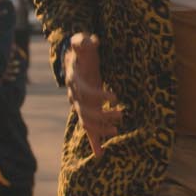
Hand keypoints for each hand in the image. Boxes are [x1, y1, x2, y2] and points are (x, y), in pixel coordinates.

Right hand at [63, 33, 121, 153]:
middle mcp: (75, 97)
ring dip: (101, 128)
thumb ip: (82, 41)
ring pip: (87, 122)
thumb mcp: (81, 42)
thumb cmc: (81, 52)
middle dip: (103, 115)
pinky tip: (100, 155)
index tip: (115, 96)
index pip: (86, 92)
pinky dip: (94, 143)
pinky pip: (88, 130)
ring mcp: (79, 107)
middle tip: (122, 114)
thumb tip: (91, 40)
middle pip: (86, 112)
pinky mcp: (85, 112)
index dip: (99, 95)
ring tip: (117, 130)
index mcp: (75, 82)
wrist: (73, 62)